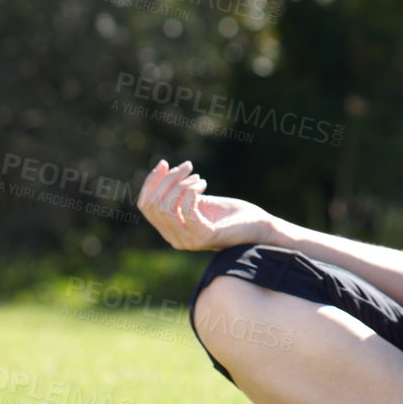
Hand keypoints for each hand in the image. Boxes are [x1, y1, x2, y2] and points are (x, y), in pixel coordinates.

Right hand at [137, 159, 276, 251]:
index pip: (145, 205)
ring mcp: (189, 240)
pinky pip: (186, 210)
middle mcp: (175, 239)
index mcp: (170, 230)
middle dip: (168, 179)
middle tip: (188, 167)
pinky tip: (204, 184)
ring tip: (199, 178)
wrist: (258, 227)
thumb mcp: (198, 200)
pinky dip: (192, 191)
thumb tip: (162, 169)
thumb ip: (178, 194)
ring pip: (167, 206)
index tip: (165, 163)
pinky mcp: (205, 236)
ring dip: (181, 184)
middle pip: (154, 203)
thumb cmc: (228, 213)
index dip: (151, 181)